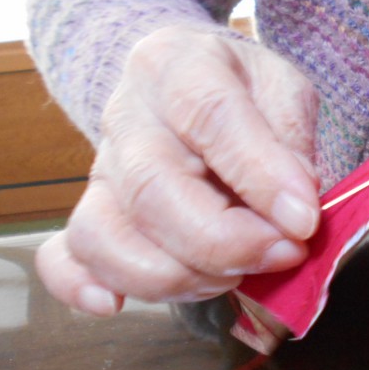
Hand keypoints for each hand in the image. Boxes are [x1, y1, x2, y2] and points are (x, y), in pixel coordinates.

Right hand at [36, 26, 320, 314]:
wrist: (192, 88)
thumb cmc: (244, 93)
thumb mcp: (284, 91)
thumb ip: (292, 141)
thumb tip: (294, 209)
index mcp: (177, 65)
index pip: (210, 117)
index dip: (260, 176)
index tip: (304, 222)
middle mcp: (126, 115)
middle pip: (152, 188)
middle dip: (223, 241)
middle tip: (282, 255)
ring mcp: (100, 168)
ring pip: (106, 233)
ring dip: (176, 275)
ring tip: (233, 275)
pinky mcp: (88, 214)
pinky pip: (64, 255)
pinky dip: (80, 284)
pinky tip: (111, 304)